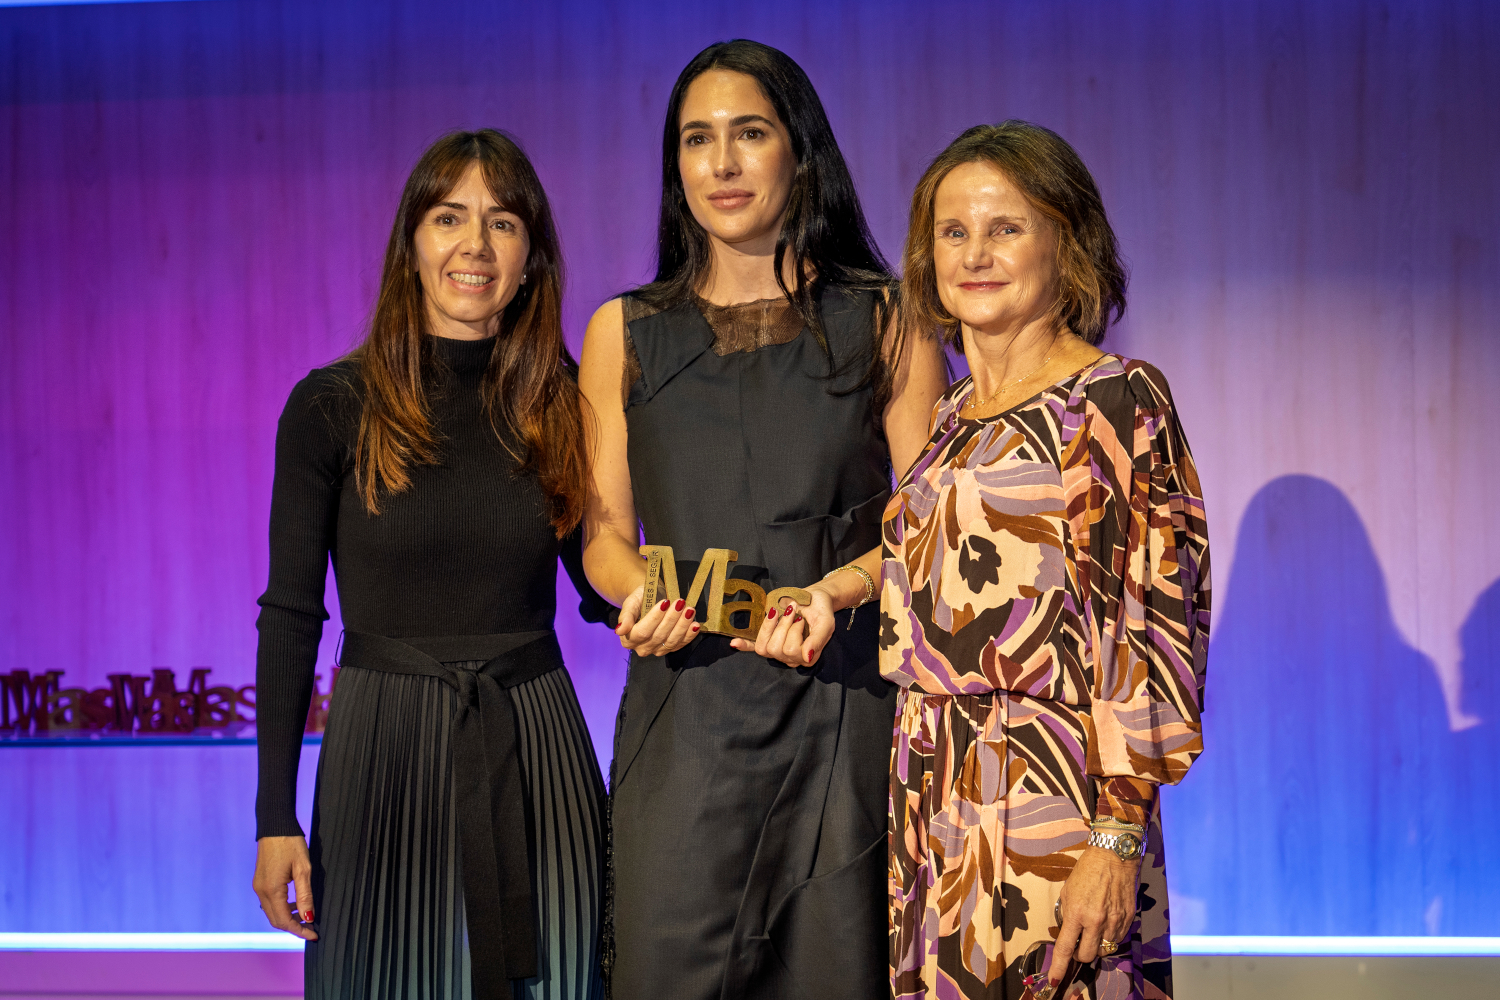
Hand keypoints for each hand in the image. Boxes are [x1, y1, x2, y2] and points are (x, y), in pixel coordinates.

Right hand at [253, 835, 316, 939]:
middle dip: (294, 927)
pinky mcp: (260, 882)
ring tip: (306, 916)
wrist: (275, 826)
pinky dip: (282, 908)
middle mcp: (261, 891)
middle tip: (311, 928)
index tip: (314, 935)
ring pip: (272, 913)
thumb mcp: (303, 869)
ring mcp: (258, 887)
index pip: (284, 920)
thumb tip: (308, 917)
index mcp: (272, 890)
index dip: (299, 931)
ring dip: (288, 918)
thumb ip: (305, 895)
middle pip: (276, 920)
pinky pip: (270, 903)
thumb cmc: (291, 844)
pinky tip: (295, 904)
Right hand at [614, 584, 698, 656]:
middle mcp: (642, 648)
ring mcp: (657, 650)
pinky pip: (681, 644)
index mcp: (628, 639)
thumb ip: (625, 617)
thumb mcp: (630, 603)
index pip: (642, 632)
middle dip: (671, 619)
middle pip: (659, 636)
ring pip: (671, 641)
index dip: (654, 618)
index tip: (664, 603)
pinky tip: (695, 624)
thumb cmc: (639, 600)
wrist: (649, 600)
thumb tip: (619, 631)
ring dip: (682, 626)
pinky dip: (689, 634)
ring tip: (689, 610)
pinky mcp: (670, 648)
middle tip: (680, 603)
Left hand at [729, 585, 836, 667]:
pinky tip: (734, 643)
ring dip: (770, 626)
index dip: (794, 631)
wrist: (815, 599)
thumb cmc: (821, 611)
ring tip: (781, 612)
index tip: (801, 617)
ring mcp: (777, 650)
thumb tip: (807, 657)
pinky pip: (753, 647)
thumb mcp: (826, 623)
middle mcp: (790, 658)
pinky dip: (744, 646)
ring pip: (764, 647)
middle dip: (783, 626)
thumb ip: (818, 641)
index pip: (792, 651)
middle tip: (793, 611)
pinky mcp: (768, 639)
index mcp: (806, 657)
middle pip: (776, 649)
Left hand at [1047, 845, 1140, 982]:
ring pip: (1104, 949)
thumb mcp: (1068, 891)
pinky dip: (1110, 936)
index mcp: (1077, 913)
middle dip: (1080, 954)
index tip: (1054, 980)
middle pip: (1087, 955)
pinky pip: (1117, 939)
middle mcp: (1096, 921)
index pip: (1066, 948)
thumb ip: (1067, 914)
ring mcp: (1114, 921)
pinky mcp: (1128, 919)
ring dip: (1096, 945)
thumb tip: (1068, 932)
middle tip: (1078, 944)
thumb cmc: (1087, 871)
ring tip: (1093, 929)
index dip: (1059, 967)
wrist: (1114, 856)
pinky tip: (1106, 922)